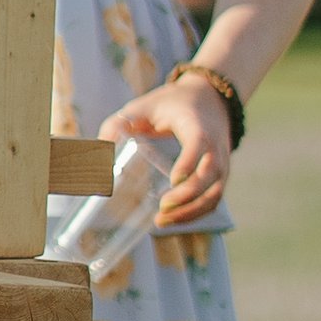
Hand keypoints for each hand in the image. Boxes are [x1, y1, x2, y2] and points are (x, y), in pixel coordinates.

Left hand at [107, 79, 233, 225]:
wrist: (209, 99)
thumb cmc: (174, 104)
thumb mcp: (147, 105)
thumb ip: (123, 121)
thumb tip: (99, 145)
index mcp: (198, 126)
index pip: (199, 145)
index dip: (188, 164)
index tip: (172, 180)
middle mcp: (215, 148)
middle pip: (210, 176)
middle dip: (187, 196)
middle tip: (161, 207)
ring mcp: (221, 164)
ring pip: (214, 194)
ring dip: (191, 212)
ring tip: (162, 221)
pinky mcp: (219, 177)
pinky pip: (213, 200)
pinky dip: (196, 214)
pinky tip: (173, 220)